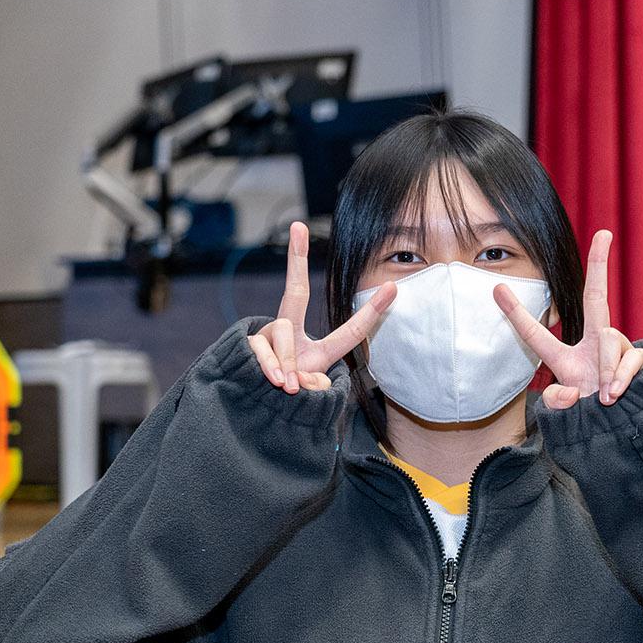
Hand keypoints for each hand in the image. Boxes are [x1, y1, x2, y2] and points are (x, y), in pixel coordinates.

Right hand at [248, 221, 395, 392]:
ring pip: (282, 332)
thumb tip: (299, 377)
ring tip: (289, 386)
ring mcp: (266, 338)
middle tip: (298, 226)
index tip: (393, 289)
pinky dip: (273, 368)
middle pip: (295, 294)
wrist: (252, 416)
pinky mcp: (248, 345)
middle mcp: (289, 335)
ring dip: (288, 362)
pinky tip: (278, 383)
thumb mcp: (310, 398)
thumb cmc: (285, 406)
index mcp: (315, 349)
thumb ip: (315, 385)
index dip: (373, 313)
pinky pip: (264, 349)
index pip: (349, 331)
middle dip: (297, 258)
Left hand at [493, 229, 642, 409]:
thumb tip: (570, 391)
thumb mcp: (568, 415)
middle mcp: (595, 346)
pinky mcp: (641, 359)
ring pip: (609, 340)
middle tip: (604, 233)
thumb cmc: (593, 422)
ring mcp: (620, 350)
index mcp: (568, 359)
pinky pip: (630, 358)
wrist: (625, 435)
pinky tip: (615, 395)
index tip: (496, 288)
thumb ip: (560, 403)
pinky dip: (621, 378)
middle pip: (596, 298)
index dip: (515, 314)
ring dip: (605, 370)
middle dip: (600, 263)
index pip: (537, 335)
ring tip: (605, 397)